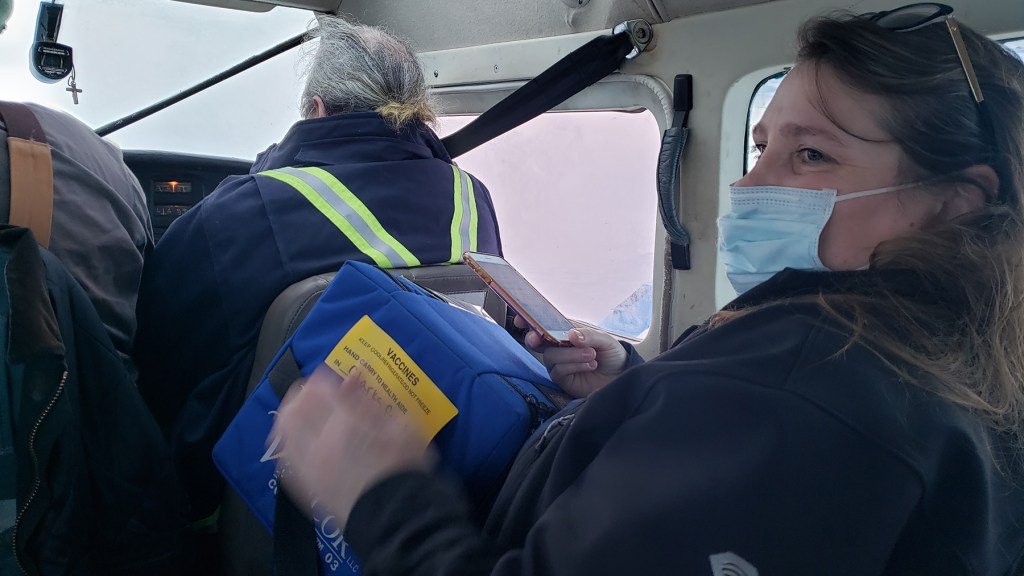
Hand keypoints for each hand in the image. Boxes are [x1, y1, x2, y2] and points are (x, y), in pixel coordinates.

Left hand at [270, 366, 433, 528]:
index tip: (337, 379)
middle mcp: (318, 444)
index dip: (326, 378)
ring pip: (283, 432)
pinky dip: (289, 443)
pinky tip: (301, 440)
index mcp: (344, 425)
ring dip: (291, 415)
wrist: (397, 518)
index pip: (319, 388)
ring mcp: (307, 468)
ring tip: (305, 413)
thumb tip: (353, 376)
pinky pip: (285, 459)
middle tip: (317, 392)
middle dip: (302, 394)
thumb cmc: (405, 468)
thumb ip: (371, 401)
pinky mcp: (305, 487)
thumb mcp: (401, 426)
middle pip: (293, 408)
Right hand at [514, 317, 627, 397]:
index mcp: (567, 333)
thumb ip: (589, 335)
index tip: (520, 319)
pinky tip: (590, 364)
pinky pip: (559, 371)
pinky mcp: (562, 380)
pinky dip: (574, 365)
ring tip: (592, 355)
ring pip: (551, 356)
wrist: (622, 378)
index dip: (530, 320)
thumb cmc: (613, 355)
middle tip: (536, 338)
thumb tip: (571, 334)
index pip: (546, 324)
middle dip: (534, 338)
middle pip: (538, 341)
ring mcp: (560, 363)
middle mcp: (560, 347)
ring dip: (571, 355)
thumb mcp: (606, 340)